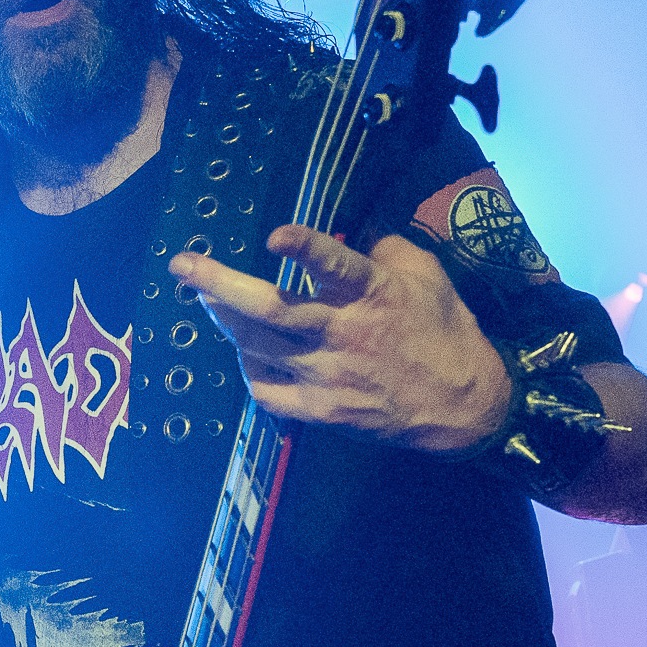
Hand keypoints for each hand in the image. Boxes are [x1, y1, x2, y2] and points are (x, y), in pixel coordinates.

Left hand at [168, 222, 510, 450]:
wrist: (463, 405)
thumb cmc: (444, 330)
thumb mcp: (426, 274)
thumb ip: (384, 250)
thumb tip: (352, 236)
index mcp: (372, 293)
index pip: (336, 266)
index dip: (305, 250)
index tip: (274, 236)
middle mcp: (343, 333)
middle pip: (270, 310)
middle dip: (218, 284)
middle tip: (183, 266)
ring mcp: (327, 376)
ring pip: (257, 347)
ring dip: (223, 320)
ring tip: (205, 297)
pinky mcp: (321, 411)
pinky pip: (266, 391)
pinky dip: (247, 368)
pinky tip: (244, 350)